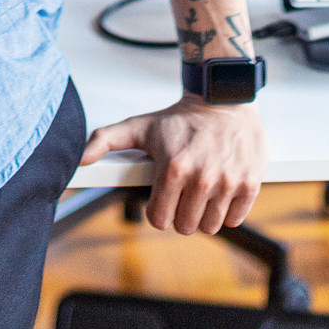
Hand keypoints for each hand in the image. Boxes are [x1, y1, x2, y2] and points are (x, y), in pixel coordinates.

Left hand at [78, 95, 265, 234]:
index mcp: (173, 168)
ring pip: (210, 227)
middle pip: (185, 227)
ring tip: (201, 189)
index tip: (163, 196)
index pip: (159, 220)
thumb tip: (79, 159)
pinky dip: (227, 210)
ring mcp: (228, 182)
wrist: (223, 100)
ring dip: (204, 213)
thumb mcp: (139, 126)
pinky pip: (234, 219)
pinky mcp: (250, 184)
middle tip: (182, 191)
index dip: (158, 210)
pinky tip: (221, 188)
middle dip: (181, 213)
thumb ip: (105, 140)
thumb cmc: (179, 118)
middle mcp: (201, 178)